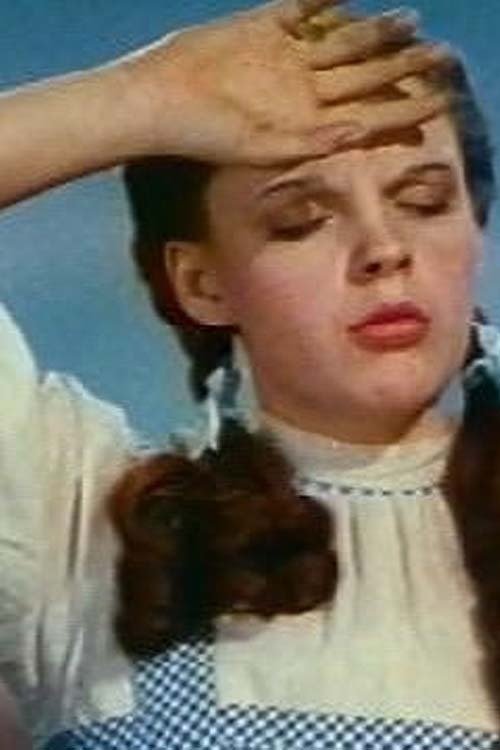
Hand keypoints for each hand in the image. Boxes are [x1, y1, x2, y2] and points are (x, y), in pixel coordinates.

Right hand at [122, 0, 448, 164]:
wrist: (158, 100)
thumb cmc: (204, 135)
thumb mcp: (260, 148)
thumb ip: (311, 144)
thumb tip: (359, 134)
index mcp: (306, 122)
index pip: (363, 117)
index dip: (400, 110)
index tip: (437, 102)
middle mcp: (301, 91)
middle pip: (361, 77)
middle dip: (398, 67)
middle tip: (437, 54)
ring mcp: (284, 58)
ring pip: (340, 41)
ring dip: (374, 31)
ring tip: (409, 18)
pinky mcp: (261, 27)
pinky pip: (302, 9)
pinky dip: (326, 0)